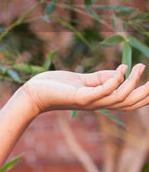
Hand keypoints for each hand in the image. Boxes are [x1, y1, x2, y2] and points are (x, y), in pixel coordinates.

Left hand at [21, 64, 148, 116]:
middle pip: (129, 102)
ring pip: (120, 97)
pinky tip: (122, 69)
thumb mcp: (82, 80)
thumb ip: (100, 77)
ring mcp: (90, 102)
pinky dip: (114, 81)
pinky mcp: (80, 97)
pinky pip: (103, 91)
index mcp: (100, 100)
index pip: (128, 101)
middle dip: (146, 93)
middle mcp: (98, 103)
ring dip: (133, 83)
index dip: (144, 95)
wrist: (33, 92)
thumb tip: (121, 72)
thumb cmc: (56, 86)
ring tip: (140, 67)